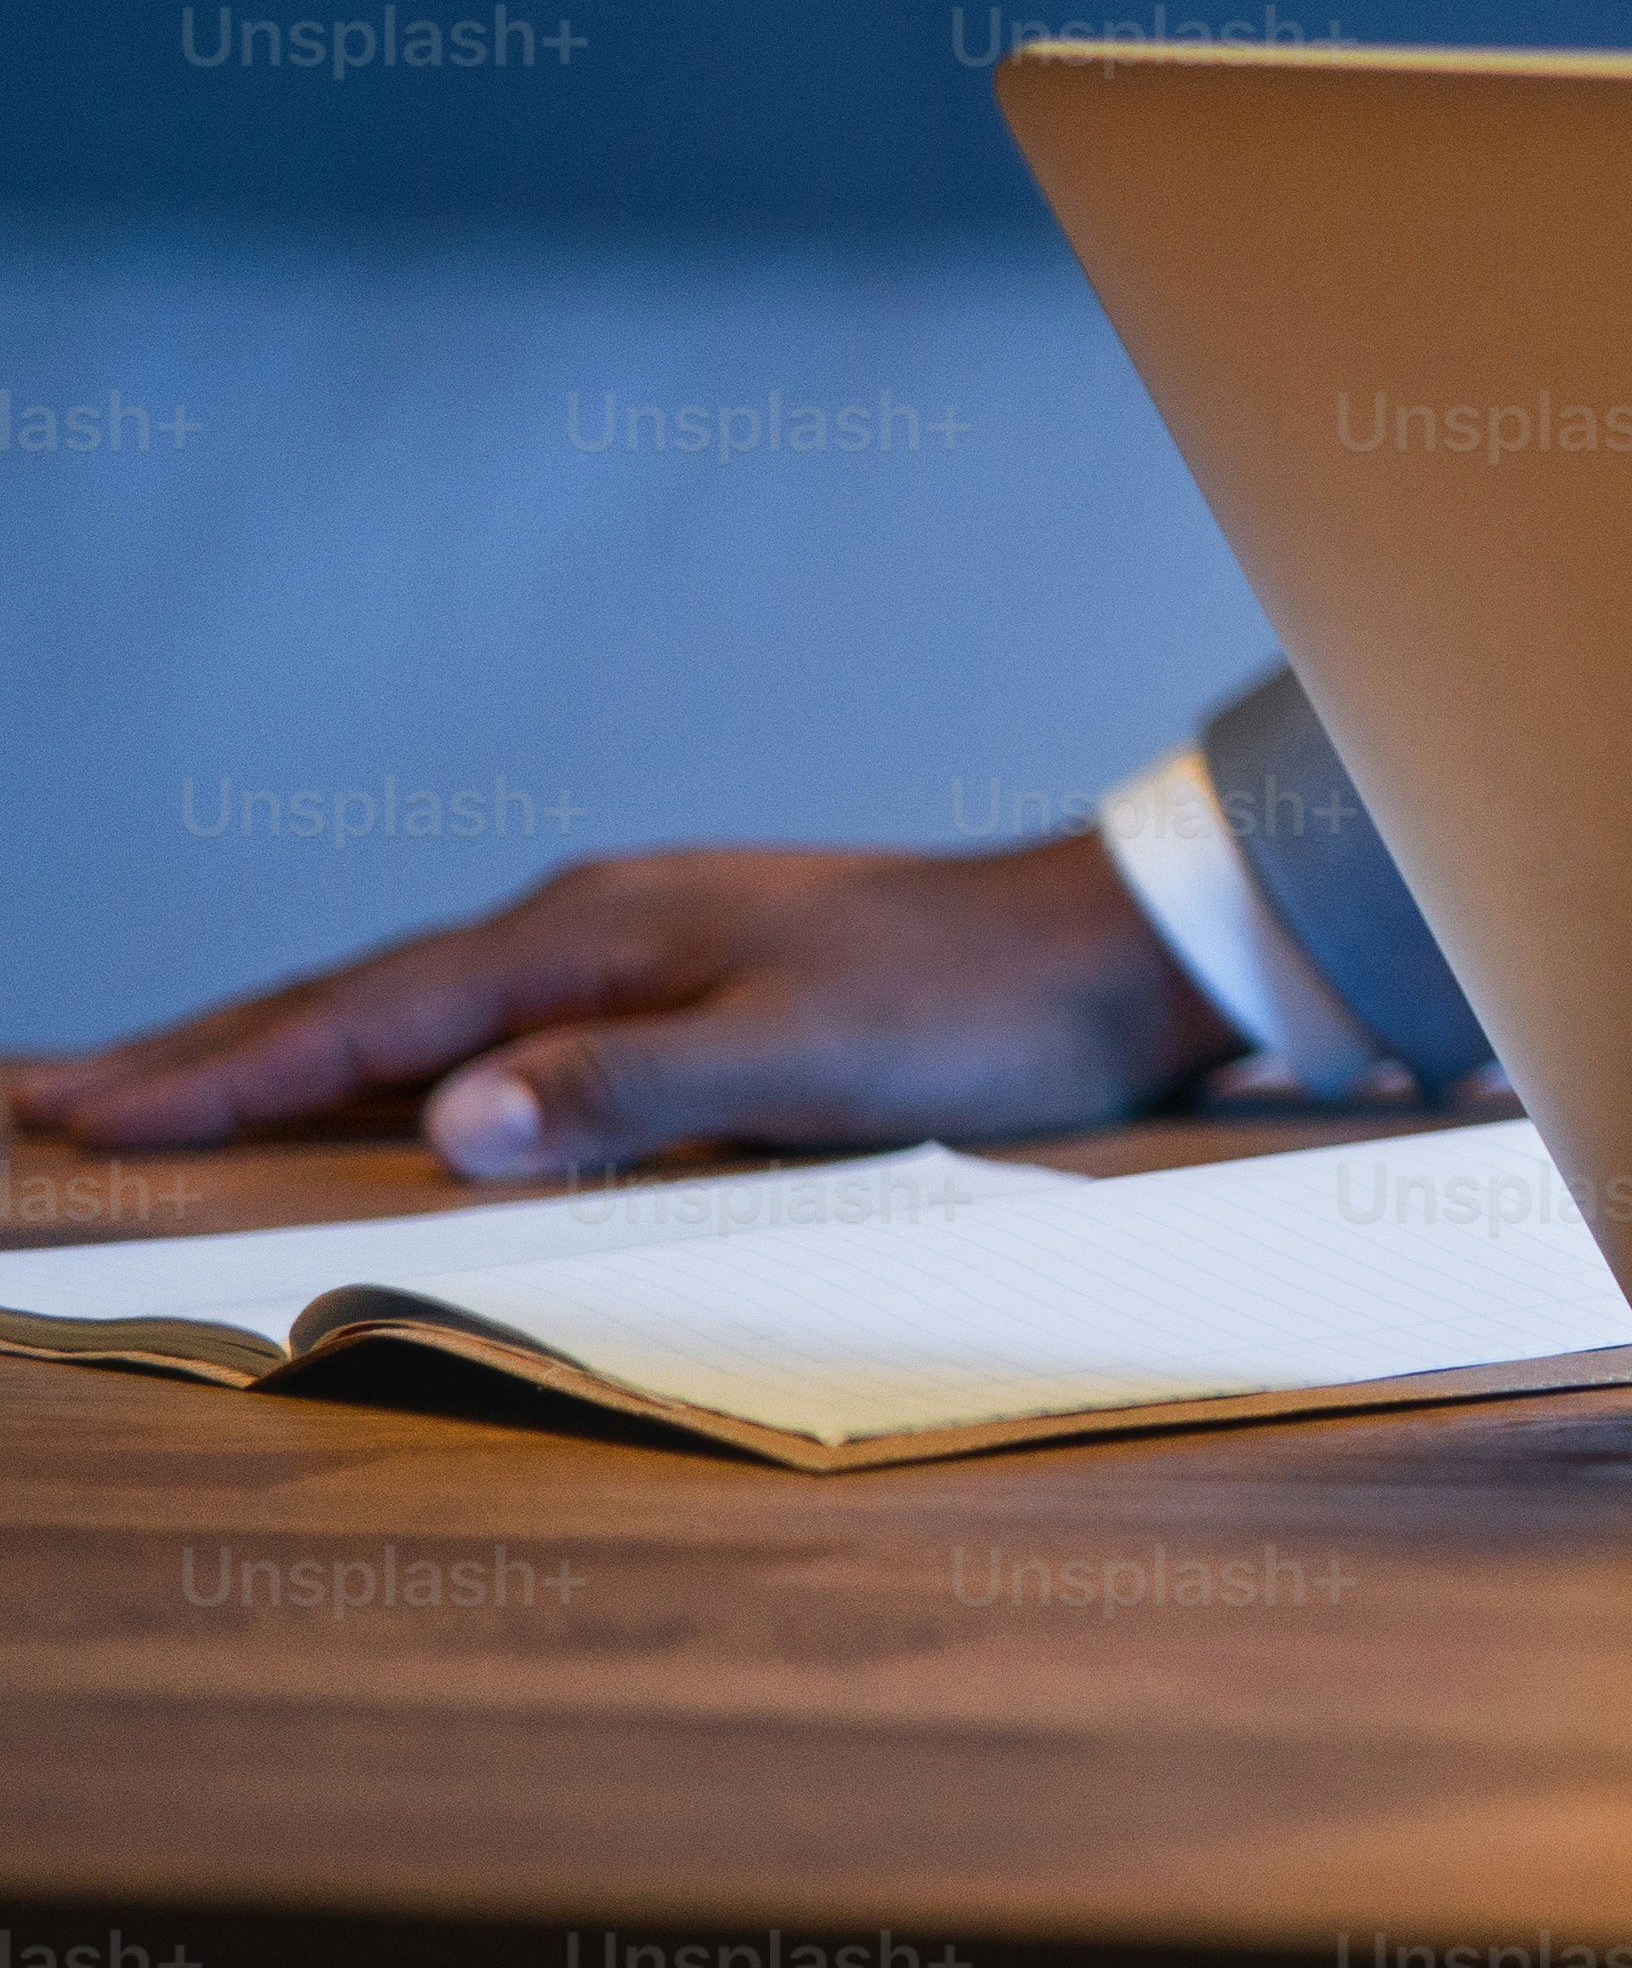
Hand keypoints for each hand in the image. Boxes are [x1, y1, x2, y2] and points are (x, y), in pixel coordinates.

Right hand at [6, 836, 1233, 1177]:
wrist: (1114, 944)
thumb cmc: (977, 1008)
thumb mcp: (809, 1061)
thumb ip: (630, 1089)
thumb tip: (448, 1118)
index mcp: (596, 934)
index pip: (363, 1020)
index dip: (214, 1077)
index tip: (71, 1111)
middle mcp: (591, 922)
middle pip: (348, 996)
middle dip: (190, 1050)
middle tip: (34, 1088)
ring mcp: (626, 941)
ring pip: (401, 1004)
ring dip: (269, 1045)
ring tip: (143, 1082)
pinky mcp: (668, 975)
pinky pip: (474, 1015)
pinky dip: (377, 1046)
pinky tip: (357, 1075)